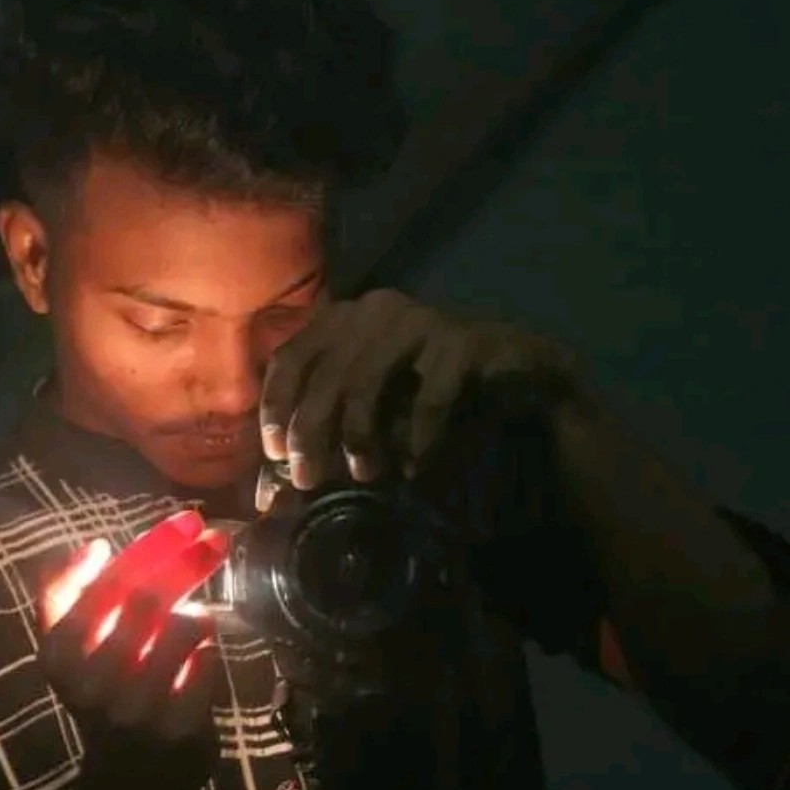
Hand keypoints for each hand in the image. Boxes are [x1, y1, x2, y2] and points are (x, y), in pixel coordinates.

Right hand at [37, 510, 228, 789]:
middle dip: (188, 559)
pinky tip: (201, 652)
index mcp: (59, 654)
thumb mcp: (70, 648)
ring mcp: (135, 709)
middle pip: (147, 597)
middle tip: (216, 537)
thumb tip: (93, 546)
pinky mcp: (177, 730)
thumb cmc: (103, 693)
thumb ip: (66, 594)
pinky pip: (206, 664)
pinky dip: (208, 649)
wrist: (128, 780)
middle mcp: (91, 683)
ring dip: (197, 612)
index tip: (185, 520)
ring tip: (197, 616)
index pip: (103, 582)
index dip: (150, 546)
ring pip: (181, 627)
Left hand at [258, 289, 581, 531]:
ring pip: (366, 381)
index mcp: (343, 318)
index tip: (275, 452)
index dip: (275, 406)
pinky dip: (416, 438)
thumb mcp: (371, 395)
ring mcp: (419, 320)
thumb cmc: (427, 388)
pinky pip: (428, 397)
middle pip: (323, 372)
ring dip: (358, 435)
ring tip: (363, 474)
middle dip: (311, 432)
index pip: (290, 357)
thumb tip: (281, 463)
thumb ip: (329, 411)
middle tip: (309, 479)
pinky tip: (413, 466)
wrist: (515, 372)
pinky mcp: (462, 341)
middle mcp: (375, 310)